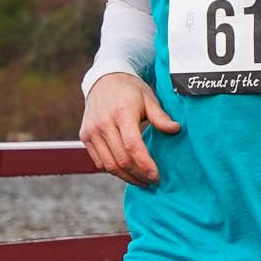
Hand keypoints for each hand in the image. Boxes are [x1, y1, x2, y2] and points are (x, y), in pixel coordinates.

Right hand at [80, 71, 182, 185]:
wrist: (104, 79)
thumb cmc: (130, 90)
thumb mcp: (149, 98)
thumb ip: (160, 117)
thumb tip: (176, 130)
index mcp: (121, 113)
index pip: (132, 146)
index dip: (145, 165)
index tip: (156, 176)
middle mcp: (103, 124)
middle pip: (121, 159)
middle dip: (138, 175)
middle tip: (153, 181)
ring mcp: (91, 131)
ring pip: (108, 165)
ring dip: (126, 177)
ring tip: (141, 181)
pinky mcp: (85, 137)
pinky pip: (99, 162)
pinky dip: (113, 170)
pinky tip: (126, 172)